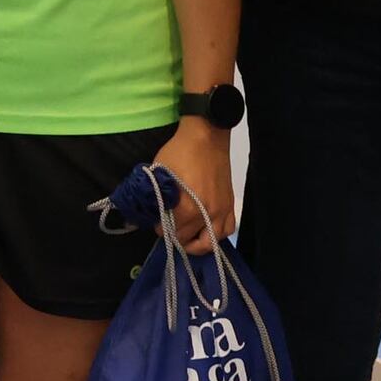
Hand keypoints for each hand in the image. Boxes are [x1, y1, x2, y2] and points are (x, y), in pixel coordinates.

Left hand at [148, 117, 232, 247]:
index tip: (157, 220)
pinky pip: (228, 229)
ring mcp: (222, 210)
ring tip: (188, 236)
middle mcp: (208, 214)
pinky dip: (217, 234)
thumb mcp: (160, 175)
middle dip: (176, 236)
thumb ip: (156, 198)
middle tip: (169, 227)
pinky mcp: (230, 204)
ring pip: (212, 242)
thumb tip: (150, 212)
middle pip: (190, 239)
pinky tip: (206, 229)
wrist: (206, 137)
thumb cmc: (179, 153)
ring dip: (198, 243)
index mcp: (188, 208)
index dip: (160, 228)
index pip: (171, 232)